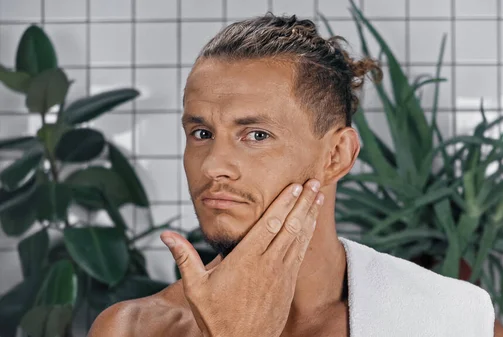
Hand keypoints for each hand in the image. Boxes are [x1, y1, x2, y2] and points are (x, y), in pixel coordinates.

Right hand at [160, 179, 323, 336]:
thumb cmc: (216, 317)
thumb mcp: (195, 287)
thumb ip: (184, 257)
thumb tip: (165, 235)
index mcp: (246, 260)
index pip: (269, 224)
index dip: (284, 203)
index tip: (294, 186)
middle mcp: (267, 263)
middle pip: (289, 226)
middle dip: (303, 202)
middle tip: (314, 182)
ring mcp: (281, 273)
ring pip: (299, 237)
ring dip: (309, 215)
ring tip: (319, 197)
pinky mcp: (288, 283)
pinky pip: (300, 253)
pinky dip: (307, 235)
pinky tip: (312, 224)